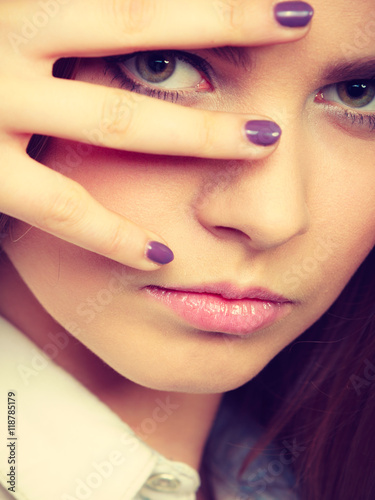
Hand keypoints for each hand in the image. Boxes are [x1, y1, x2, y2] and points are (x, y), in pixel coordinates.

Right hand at [0, 0, 313, 269]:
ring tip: (265, 141)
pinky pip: (61, 207)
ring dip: (197, 130)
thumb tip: (118, 24)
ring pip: (115, 118)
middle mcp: (10, 37)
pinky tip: (160, 255)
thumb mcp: (11, 25)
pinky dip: (111, 234)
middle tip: (295, 19)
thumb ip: (61, 16)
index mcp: (23, 1)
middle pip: (137, 23)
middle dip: (224, 23)